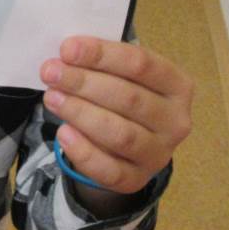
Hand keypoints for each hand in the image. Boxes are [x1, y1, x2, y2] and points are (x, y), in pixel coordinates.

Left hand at [40, 37, 193, 195]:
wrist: (128, 147)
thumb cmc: (124, 98)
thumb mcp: (123, 75)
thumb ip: (103, 63)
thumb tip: (68, 53)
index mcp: (178, 85)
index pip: (141, 64)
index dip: (102, 55)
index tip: (67, 49)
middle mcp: (176, 121)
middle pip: (129, 98)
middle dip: (84, 83)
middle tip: (51, 72)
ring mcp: (159, 154)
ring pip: (120, 134)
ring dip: (81, 113)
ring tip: (52, 98)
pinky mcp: (137, 180)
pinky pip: (110, 170)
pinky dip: (84, 152)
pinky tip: (63, 133)